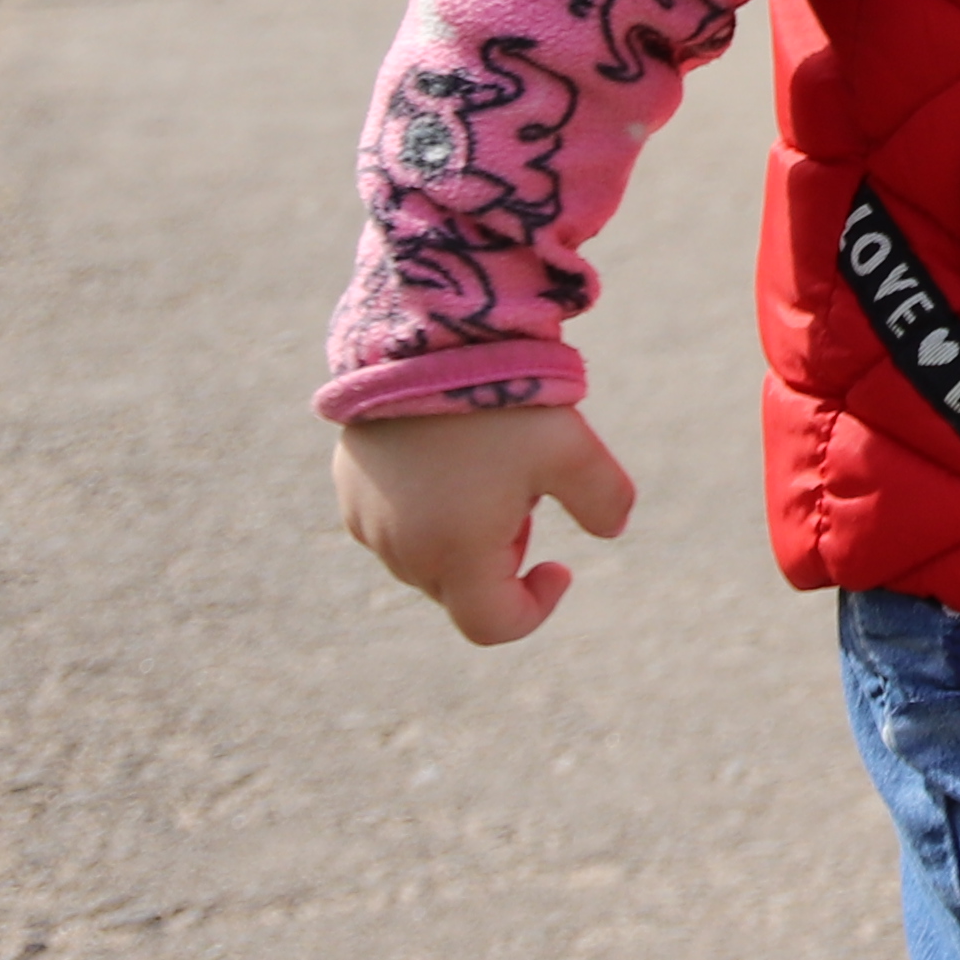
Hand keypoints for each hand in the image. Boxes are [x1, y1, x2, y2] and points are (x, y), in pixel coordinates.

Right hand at [335, 402, 638, 644]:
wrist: (423, 333)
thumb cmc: (502, 396)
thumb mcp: (572, 448)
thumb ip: (605, 499)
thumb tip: (610, 531)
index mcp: (453, 554)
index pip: (492, 626)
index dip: (536, 608)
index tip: (561, 565)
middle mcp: (399, 549)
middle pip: (461, 591)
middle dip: (501, 560)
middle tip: (526, 495)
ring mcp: (365, 519)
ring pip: (427, 559)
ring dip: (463, 536)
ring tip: (486, 467)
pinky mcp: (348, 488)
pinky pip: (393, 525)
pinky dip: (428, 511)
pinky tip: (451, 454)